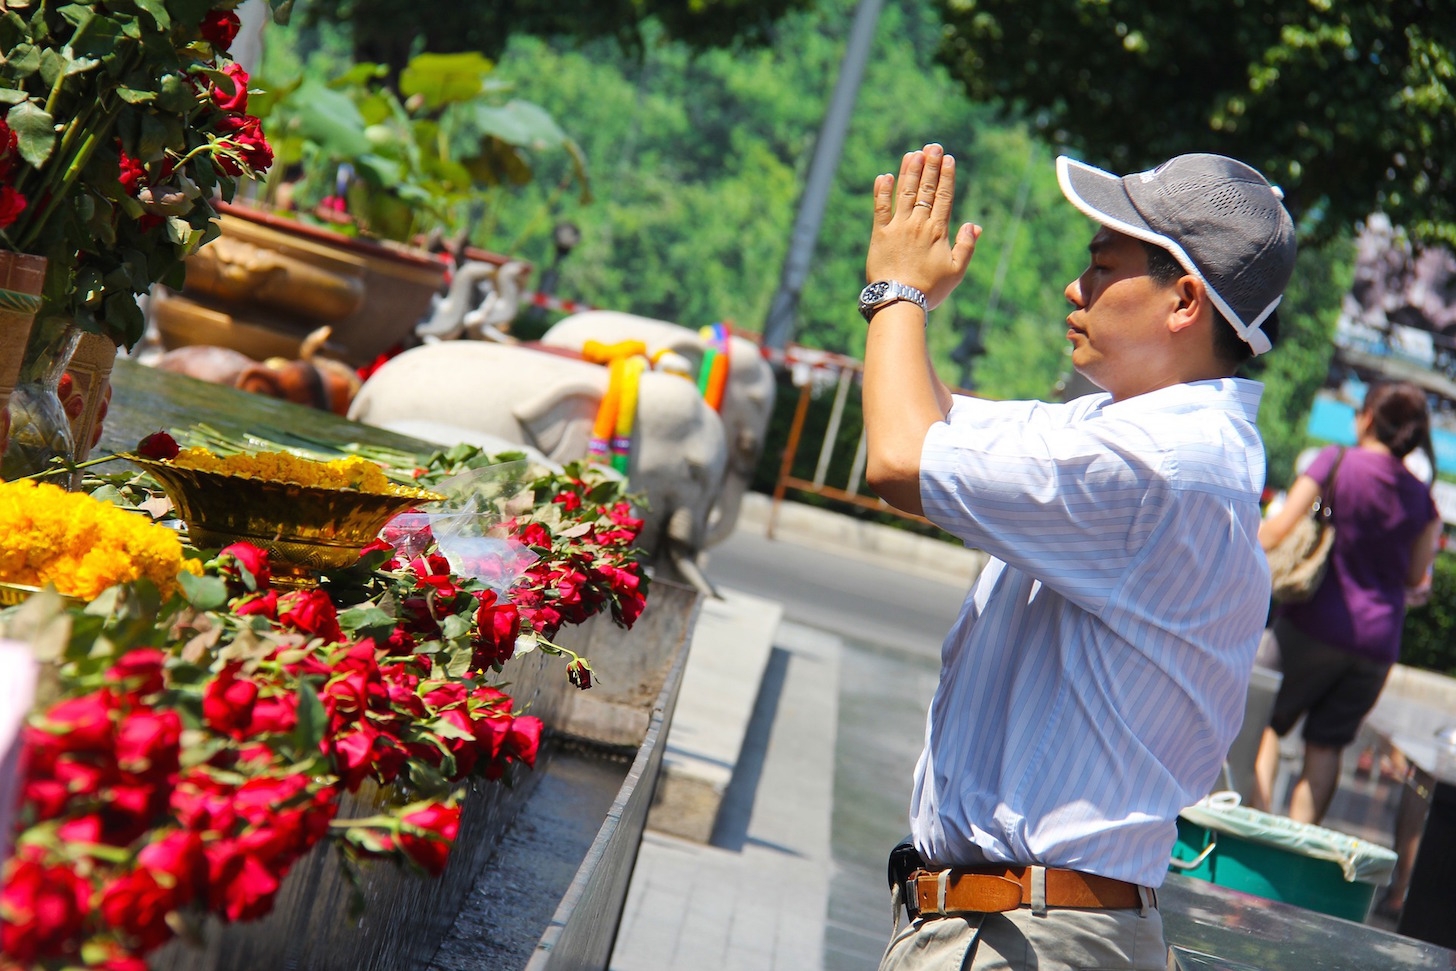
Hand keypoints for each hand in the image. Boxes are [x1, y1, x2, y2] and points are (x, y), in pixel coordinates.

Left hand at [865, 143, 979, 310]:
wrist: (899, 300)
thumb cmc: (929, 290)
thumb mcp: (956, 271)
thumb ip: (966, 246)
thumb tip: (974, 225)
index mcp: (937, 231)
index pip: (944, 197)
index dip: (946, 176)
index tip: (948, 158)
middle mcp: (918, 224)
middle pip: (926, 189)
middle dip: (930, 166)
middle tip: (932, 146)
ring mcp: (898, 227)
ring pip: (904, 192)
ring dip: (909, 171)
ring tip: (913, 153)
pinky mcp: (879, 234)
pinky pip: (880, 208)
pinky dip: (882, 191)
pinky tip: (885, 176)